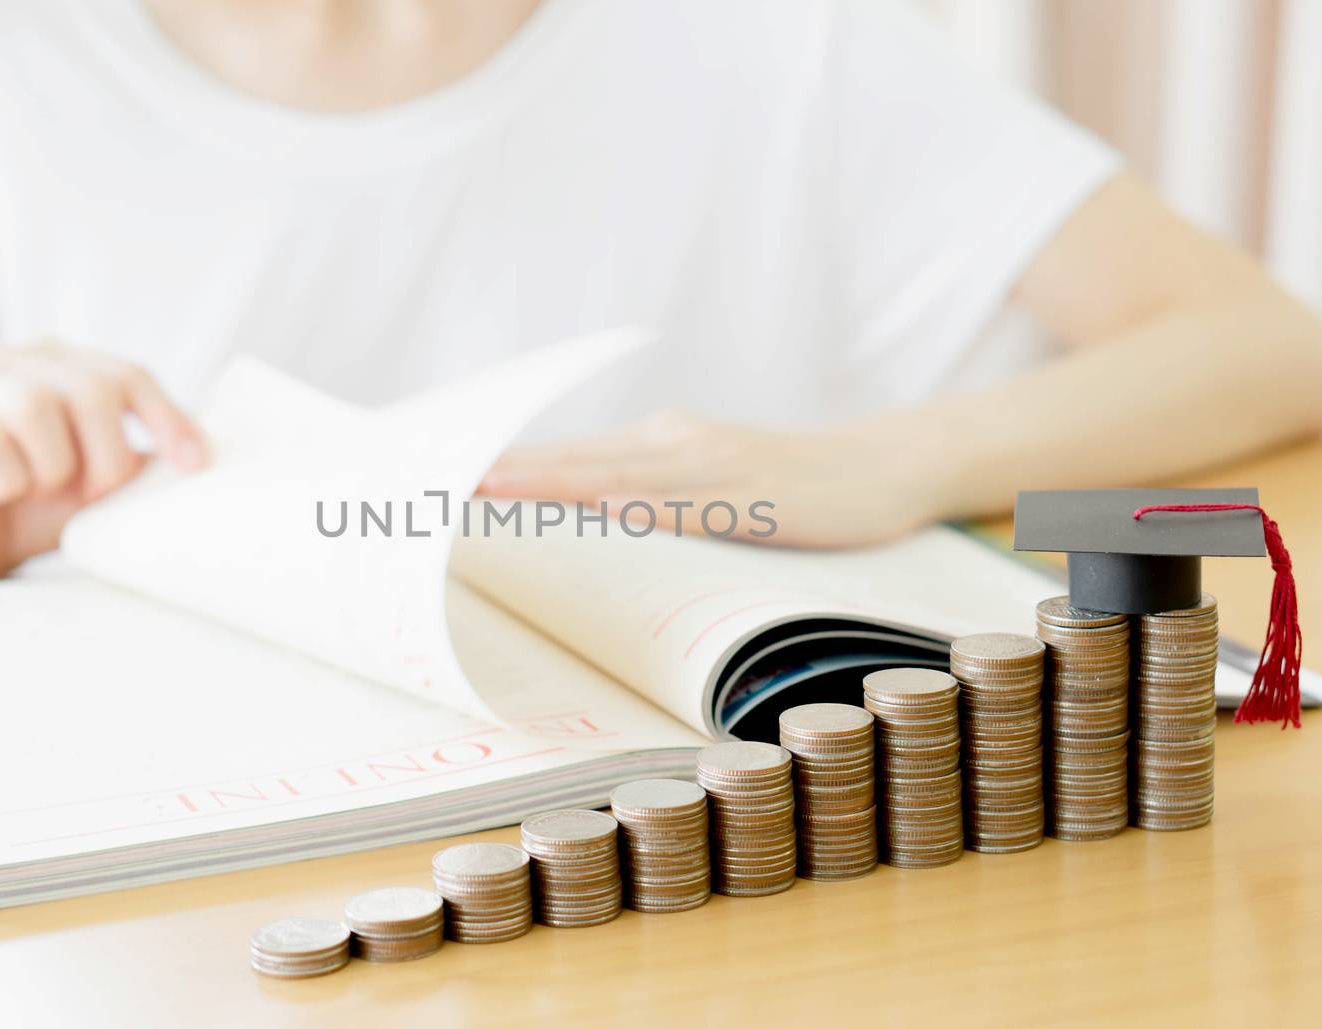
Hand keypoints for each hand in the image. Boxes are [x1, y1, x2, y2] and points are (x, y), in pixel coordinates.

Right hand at [0, 341, 207, 587]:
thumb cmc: (34, 509)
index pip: (127, 375)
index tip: (192, 466)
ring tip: (39, 490)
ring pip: (34, 407)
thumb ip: (140, 456)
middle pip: (89, 389)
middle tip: (92, 493)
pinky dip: (7, 478)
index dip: (166, 419)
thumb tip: (205, 452)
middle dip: (106, 456)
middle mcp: (4, 357)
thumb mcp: (100, 481)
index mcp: (54, 360)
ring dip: (53, 468)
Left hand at [478, 411, 940, 547]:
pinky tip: (599, 508)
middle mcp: (675, 443)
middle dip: (503, 475)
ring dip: (548, 483)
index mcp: (659, 445)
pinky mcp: (754, 494)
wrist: (888, 468)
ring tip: (483, 491)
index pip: (567, 458)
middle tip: (433, 485)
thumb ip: (656, 502)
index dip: (504, 468)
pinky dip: (639, 505)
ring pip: (614, 476)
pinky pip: (685, 504)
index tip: (439, 478)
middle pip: (574, 462)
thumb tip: (592, 533)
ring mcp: (712, 465)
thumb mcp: (716, 488)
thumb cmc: (796, 487)